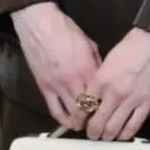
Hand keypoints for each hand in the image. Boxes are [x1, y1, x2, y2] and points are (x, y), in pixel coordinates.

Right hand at [10, 1, 100, 128]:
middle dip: (94, 118)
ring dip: (79, 122)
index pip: (101, 96)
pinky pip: (54, 110)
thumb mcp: (89, 44)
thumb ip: (96, 64)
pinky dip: (62, 119)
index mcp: (87, 69)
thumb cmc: (64, 30)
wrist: (40, 24)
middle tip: (99, 121)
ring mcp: (57, 86)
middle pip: (87, 109)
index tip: (109, 109)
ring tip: (85, 124)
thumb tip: (101, 78)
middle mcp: (73, 80)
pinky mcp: (44, 87)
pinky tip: (68, 122)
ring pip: (72, 114)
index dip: (106, 106)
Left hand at [83, 29, 149, 141]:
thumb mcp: (108, 60)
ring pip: (115, 129)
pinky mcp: (148, 104)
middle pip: (97, 123)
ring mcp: (132, 100)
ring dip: (108, 136)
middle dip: (92, 132)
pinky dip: (125, 134)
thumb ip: (100, 80)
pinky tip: (122, 135)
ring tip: (106, 137)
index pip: (84, 106)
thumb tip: (95, 95)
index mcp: (101, 80)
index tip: (80, 121)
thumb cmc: (132, 45)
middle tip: (92, 134)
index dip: (80, 118)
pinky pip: (134, 126)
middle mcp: (114, 93)